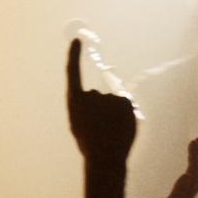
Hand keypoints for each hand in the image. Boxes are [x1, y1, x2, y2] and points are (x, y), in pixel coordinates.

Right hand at [65, 38, 137, 165]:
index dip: (74, 56)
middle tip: (99, 129)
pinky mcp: (124, 101)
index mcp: (74, 101)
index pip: (73, 72)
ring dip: (112, 114)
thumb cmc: (89, 144)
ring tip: (110, 131)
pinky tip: (120, 127)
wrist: (105, 157)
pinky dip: (123, 115)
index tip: (77, 40)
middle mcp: (90, 95)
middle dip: (99, 110)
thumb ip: (85, 107)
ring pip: (111, 102)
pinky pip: (123, 105)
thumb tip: (97, 95)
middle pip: (96, 97)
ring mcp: (108, 97)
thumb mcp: (79, 123)